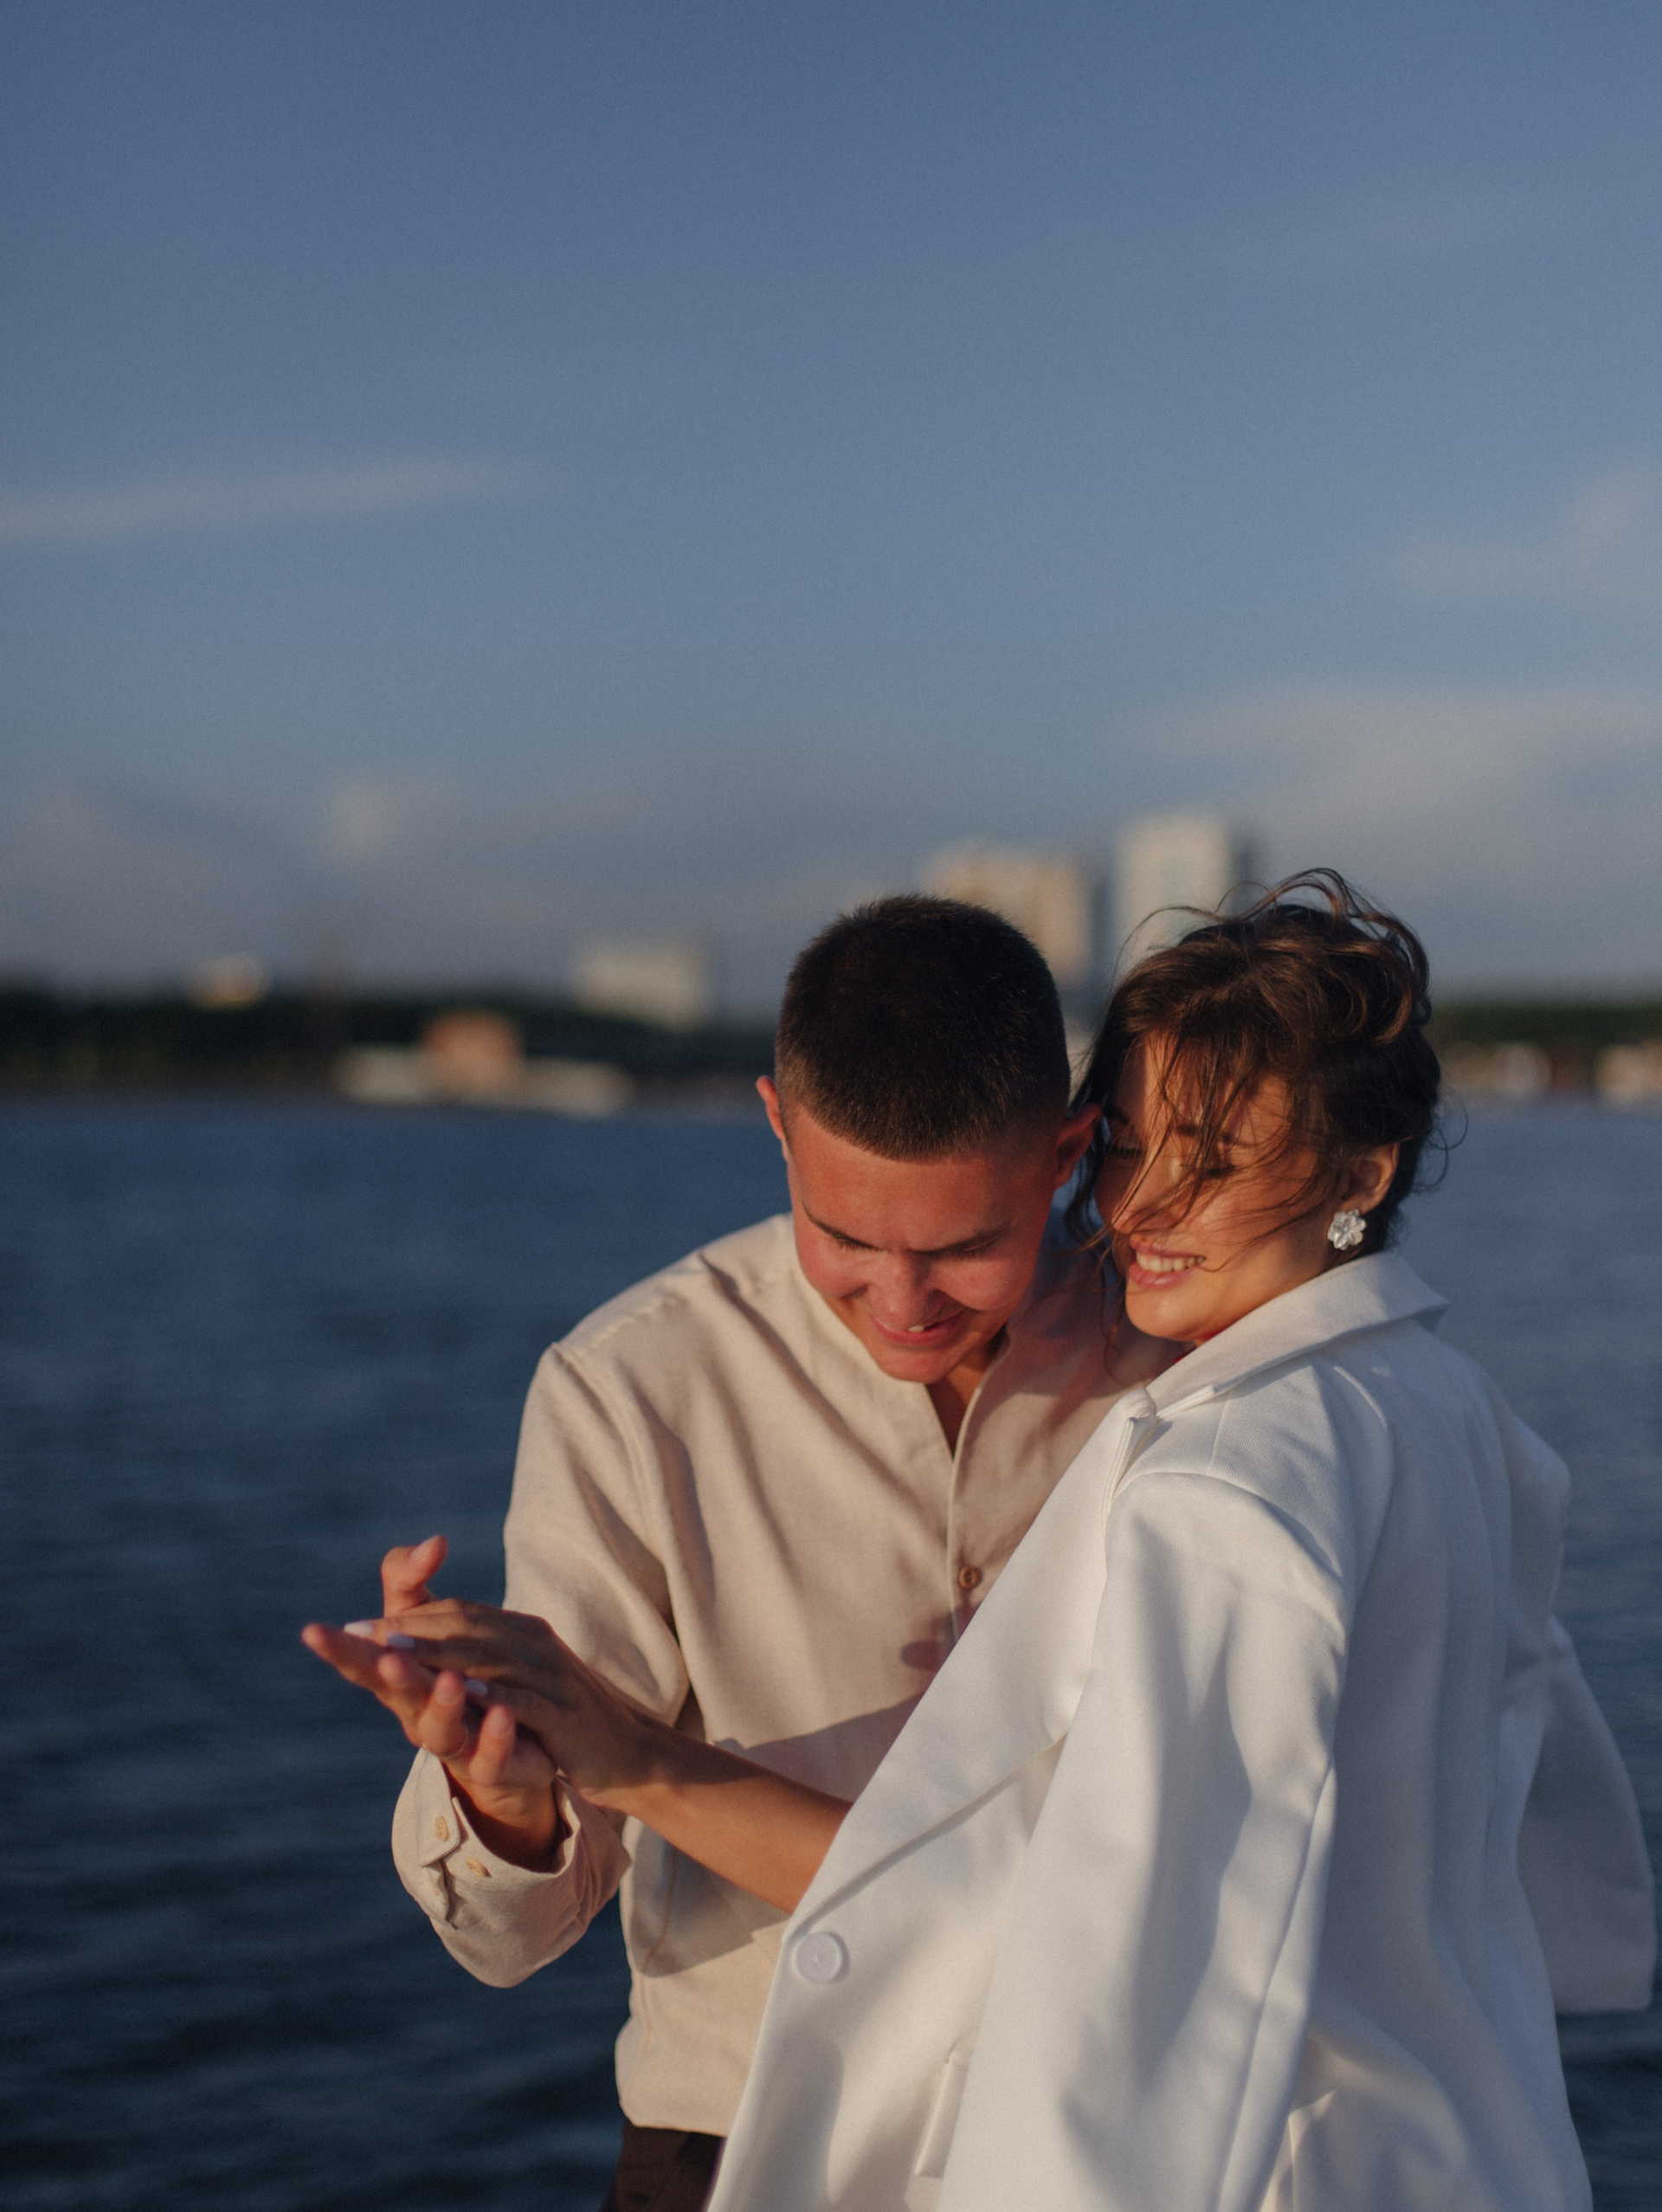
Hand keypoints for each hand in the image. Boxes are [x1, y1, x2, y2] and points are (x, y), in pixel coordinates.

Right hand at [301, 1536, 562, 1868]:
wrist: (515, 1739)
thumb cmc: (453, 1671)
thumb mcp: (426, 1620)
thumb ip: (412, 1579)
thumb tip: (435, 1542)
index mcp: (397, 1677)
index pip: (366, 1659)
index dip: (343, 1647)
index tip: (313, 1631)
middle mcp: (417, 1713)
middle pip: (398, 1695)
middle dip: (389, 1675)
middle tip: (386, 1655)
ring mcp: (454, 1744)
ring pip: (440, 1730)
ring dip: (442, 1704)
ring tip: (450, 1679)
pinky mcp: (494, 1767)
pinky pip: (491, 1757)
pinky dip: (494, 1737)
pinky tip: (502, 1714)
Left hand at [337, 1595, 851, 1913]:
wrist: (633, 1757)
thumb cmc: (566, 1722)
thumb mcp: (516, 1688)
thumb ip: (471, 1663)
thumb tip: (411, 1649)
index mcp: (515, 1634)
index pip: (449, 1614)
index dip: (398, 1619)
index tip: (344, 1630)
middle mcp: (531, 1643)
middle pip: (456, 1626)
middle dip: (400, 1629)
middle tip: (347, 1635)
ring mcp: (550, 1675)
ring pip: (483, 1656)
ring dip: (433, 1654)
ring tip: (387, 1655)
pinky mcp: (565, 1713)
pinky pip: (522, 1700)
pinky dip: (487, 1695)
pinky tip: (454, 1698)